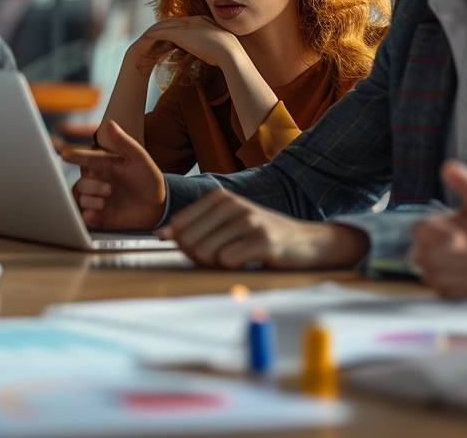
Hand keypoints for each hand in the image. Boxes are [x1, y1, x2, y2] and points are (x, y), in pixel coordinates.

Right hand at [60, 119, 166, 230]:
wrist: (159, 206)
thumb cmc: (149, 180)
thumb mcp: (140, 159)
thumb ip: (125, 142)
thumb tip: (110, 124)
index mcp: (104, 166)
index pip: (86, 159)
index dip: (75, 156)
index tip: (65, 154)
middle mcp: (98, 182)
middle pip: (82, 182)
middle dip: (91, 185)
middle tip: (109, 189)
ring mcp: (98, 199)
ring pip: (81, 198)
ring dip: (89, 200)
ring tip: (103, 203)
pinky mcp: (101, 217)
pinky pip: (86, 216)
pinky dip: (87, 216)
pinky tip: (93, 215)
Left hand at [130, 16, 243, 73]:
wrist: (229, 52)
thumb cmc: (228, 54)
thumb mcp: (219, 47)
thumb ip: (212, 46)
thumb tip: (212, 54)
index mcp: (203, 21)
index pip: (183, 23)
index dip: (174, 28)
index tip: (166, 35)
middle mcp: (193, 20)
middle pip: (171, 22)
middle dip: (161, 28)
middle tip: (151, 36)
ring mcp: (186, 25)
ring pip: (164, 26)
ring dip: (154, 32)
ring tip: (145, 38)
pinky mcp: (179, 33)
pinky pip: (161, 32)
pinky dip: (152, 36)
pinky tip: (145, 41)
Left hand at [157, 189, 369, 268]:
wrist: (306, 243)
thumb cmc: (259, 237)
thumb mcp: (225, 225)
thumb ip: (193, 228)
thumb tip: (160, 235)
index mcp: (219, 197)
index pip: (179, 226)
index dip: (185, 246)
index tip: (203, 250)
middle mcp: (232, 203)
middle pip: (189, 241)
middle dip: (198, 258)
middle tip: (222, 258)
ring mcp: (249, 219)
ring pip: (205, 252)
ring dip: (216, 265)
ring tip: (235, 259)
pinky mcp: (264, 239)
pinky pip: (227, 260)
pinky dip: (232, 268)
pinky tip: (247, 262)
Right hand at [408, 160, 466, 298]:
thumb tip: (448, 166)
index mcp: (430, 227)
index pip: (419, 230)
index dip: (437, 235)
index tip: (460, 239)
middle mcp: (425, 251)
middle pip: (429, 257)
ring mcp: (433, 274)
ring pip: (442, 277)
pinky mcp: (445, 294)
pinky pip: (453, 294)